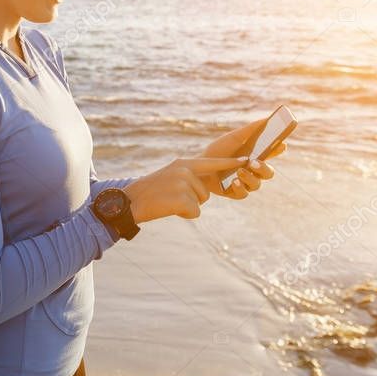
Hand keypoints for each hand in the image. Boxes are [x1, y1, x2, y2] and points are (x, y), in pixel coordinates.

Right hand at [124, 157, 248, 221]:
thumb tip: (204, 187)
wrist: (130, 202)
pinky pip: (195, 212)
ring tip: (168, 202)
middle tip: (171, 197)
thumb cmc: (150, 192)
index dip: (230, 163)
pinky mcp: (183, 199)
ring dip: (188, 207)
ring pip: (200, 202)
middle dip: (193, 199)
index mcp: (183, 163)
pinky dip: (184, 215)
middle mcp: (185, 170)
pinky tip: (169, 209)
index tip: (246, 160)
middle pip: (206, 191)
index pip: (212, 162)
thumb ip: (187, 176)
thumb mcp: (169, 176)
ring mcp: (184, 184)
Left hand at [201, 118, 287, 199]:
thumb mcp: (234, 138)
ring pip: (257, 185)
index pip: (272, 153)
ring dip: (250, 178)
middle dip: (264, 168)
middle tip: (254, 162)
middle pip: (269, 173)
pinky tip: (234, 181)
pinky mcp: (235, 193)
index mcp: (255, 156)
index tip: (281, 144)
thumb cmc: (217, 151)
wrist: (198, 166)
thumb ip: (250, 130)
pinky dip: (240, 188)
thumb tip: (267, 119)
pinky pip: (243, 194)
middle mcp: (253, 171)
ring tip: (240, 171)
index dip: (278, 149)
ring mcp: (245, 182)